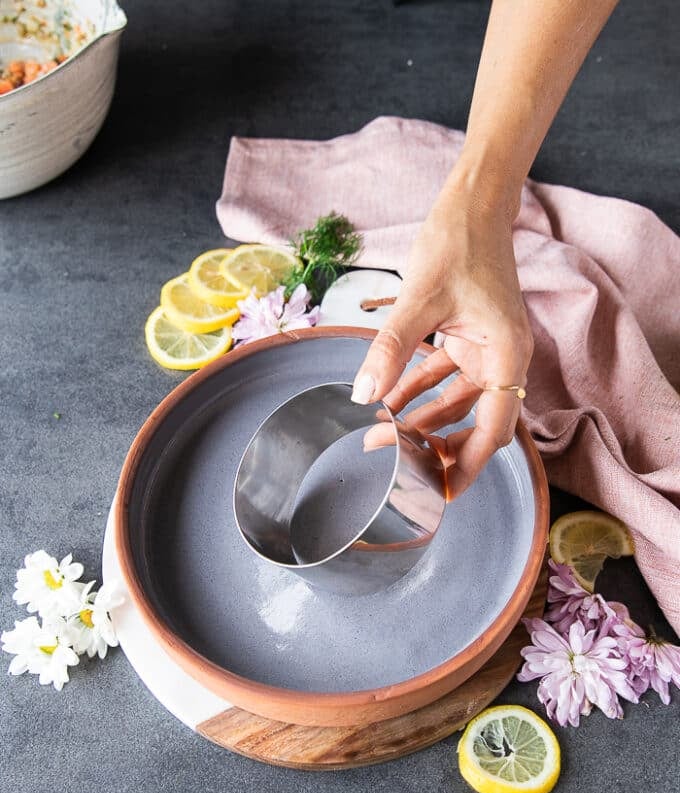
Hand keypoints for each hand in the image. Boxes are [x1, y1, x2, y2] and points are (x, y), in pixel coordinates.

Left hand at [351, 187, 533, 500]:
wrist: (470, 204)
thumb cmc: (458, 243)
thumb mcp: (419, 299)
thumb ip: (391, 349)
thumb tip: (363, 396)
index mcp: (507, 355)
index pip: (495, 429)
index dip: (470, 465)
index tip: (443, 492)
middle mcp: (501, 358)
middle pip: (474, 422)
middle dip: (437, 446)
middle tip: (398, 467)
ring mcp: (484, 349)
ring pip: (453, 402)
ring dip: (420, 419)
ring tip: (381, 437)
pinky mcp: (466, 338)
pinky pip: (440, 376)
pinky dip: (415, 389)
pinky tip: (385, 402)